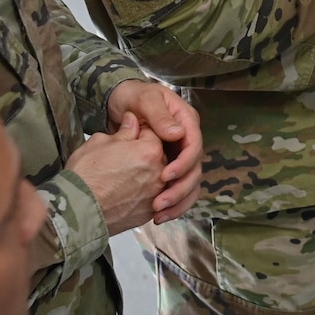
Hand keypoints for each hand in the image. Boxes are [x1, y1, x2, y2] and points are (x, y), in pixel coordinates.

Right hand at [63, 112, 165, 235]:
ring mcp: (155, 195)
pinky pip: (149, 196)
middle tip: (122, 158)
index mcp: (149, 151)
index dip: (138, 132)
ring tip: (120, 177)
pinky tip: (123, 192)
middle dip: (143, 154)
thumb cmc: (85, 176)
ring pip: (155, 177)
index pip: (153, 132)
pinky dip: (140, 193)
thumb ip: (123, 131)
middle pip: (158, 155)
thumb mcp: (99, 142)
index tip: (128, 136)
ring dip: (143, 174)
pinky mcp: (148, 213)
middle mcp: (159, 173)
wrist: (77, 211)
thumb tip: (132, 122)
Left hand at [108, 78, 202, 221]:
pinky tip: (158, 217)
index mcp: (186, 121)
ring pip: (190, 184)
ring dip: (177, 201)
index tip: (166, 175)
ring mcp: (180, 155)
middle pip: (195, 169)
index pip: (194, 145)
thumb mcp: (144, 99)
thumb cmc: (133, 97)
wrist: (120, 104)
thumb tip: (177, 134)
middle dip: (179, 189)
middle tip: (159, 203)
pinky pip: (178, 189)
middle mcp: (187, 140)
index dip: (184, 163)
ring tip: (158, 214)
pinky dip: (172, 205)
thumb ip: (159, 115)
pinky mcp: (171, 168)